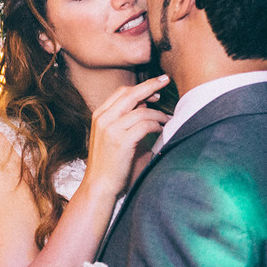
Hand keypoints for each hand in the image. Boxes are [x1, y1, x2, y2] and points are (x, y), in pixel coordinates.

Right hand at [84, 75, 170, 199]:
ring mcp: (111, 129)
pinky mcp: (121, 141)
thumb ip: (127, 120)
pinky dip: (156, 125)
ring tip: (168, 119)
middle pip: (131, 94)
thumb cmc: (110, 163)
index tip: (156, 87)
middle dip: (150, 85)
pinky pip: (145, 125)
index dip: (141, 87)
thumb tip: (147, 105)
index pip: (122, 92)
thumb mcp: (113, 136)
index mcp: (100, 115)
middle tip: (166, 81)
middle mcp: (103, 119)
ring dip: (158, 113)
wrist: (99, 185)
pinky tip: (162, 130)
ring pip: (141, 110)